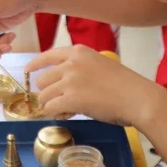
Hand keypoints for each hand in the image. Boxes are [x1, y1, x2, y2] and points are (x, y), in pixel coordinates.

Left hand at [26, 45, 165, 128]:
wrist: (138, 98)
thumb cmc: (124, 85)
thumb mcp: (100, 65)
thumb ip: (80, 68)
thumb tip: (63, 83)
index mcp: (79, 51)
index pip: (48, 55)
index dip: (36, 64)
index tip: (28, 71)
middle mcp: (71, 63)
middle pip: (43, 79)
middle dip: (48, 93)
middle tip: (63, 102)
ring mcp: (70, 80)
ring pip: (44, 96)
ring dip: (52, 105)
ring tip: (69, 110)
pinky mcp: (71, 98)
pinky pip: (50, 108)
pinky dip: (56, 114)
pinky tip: (69, 115)